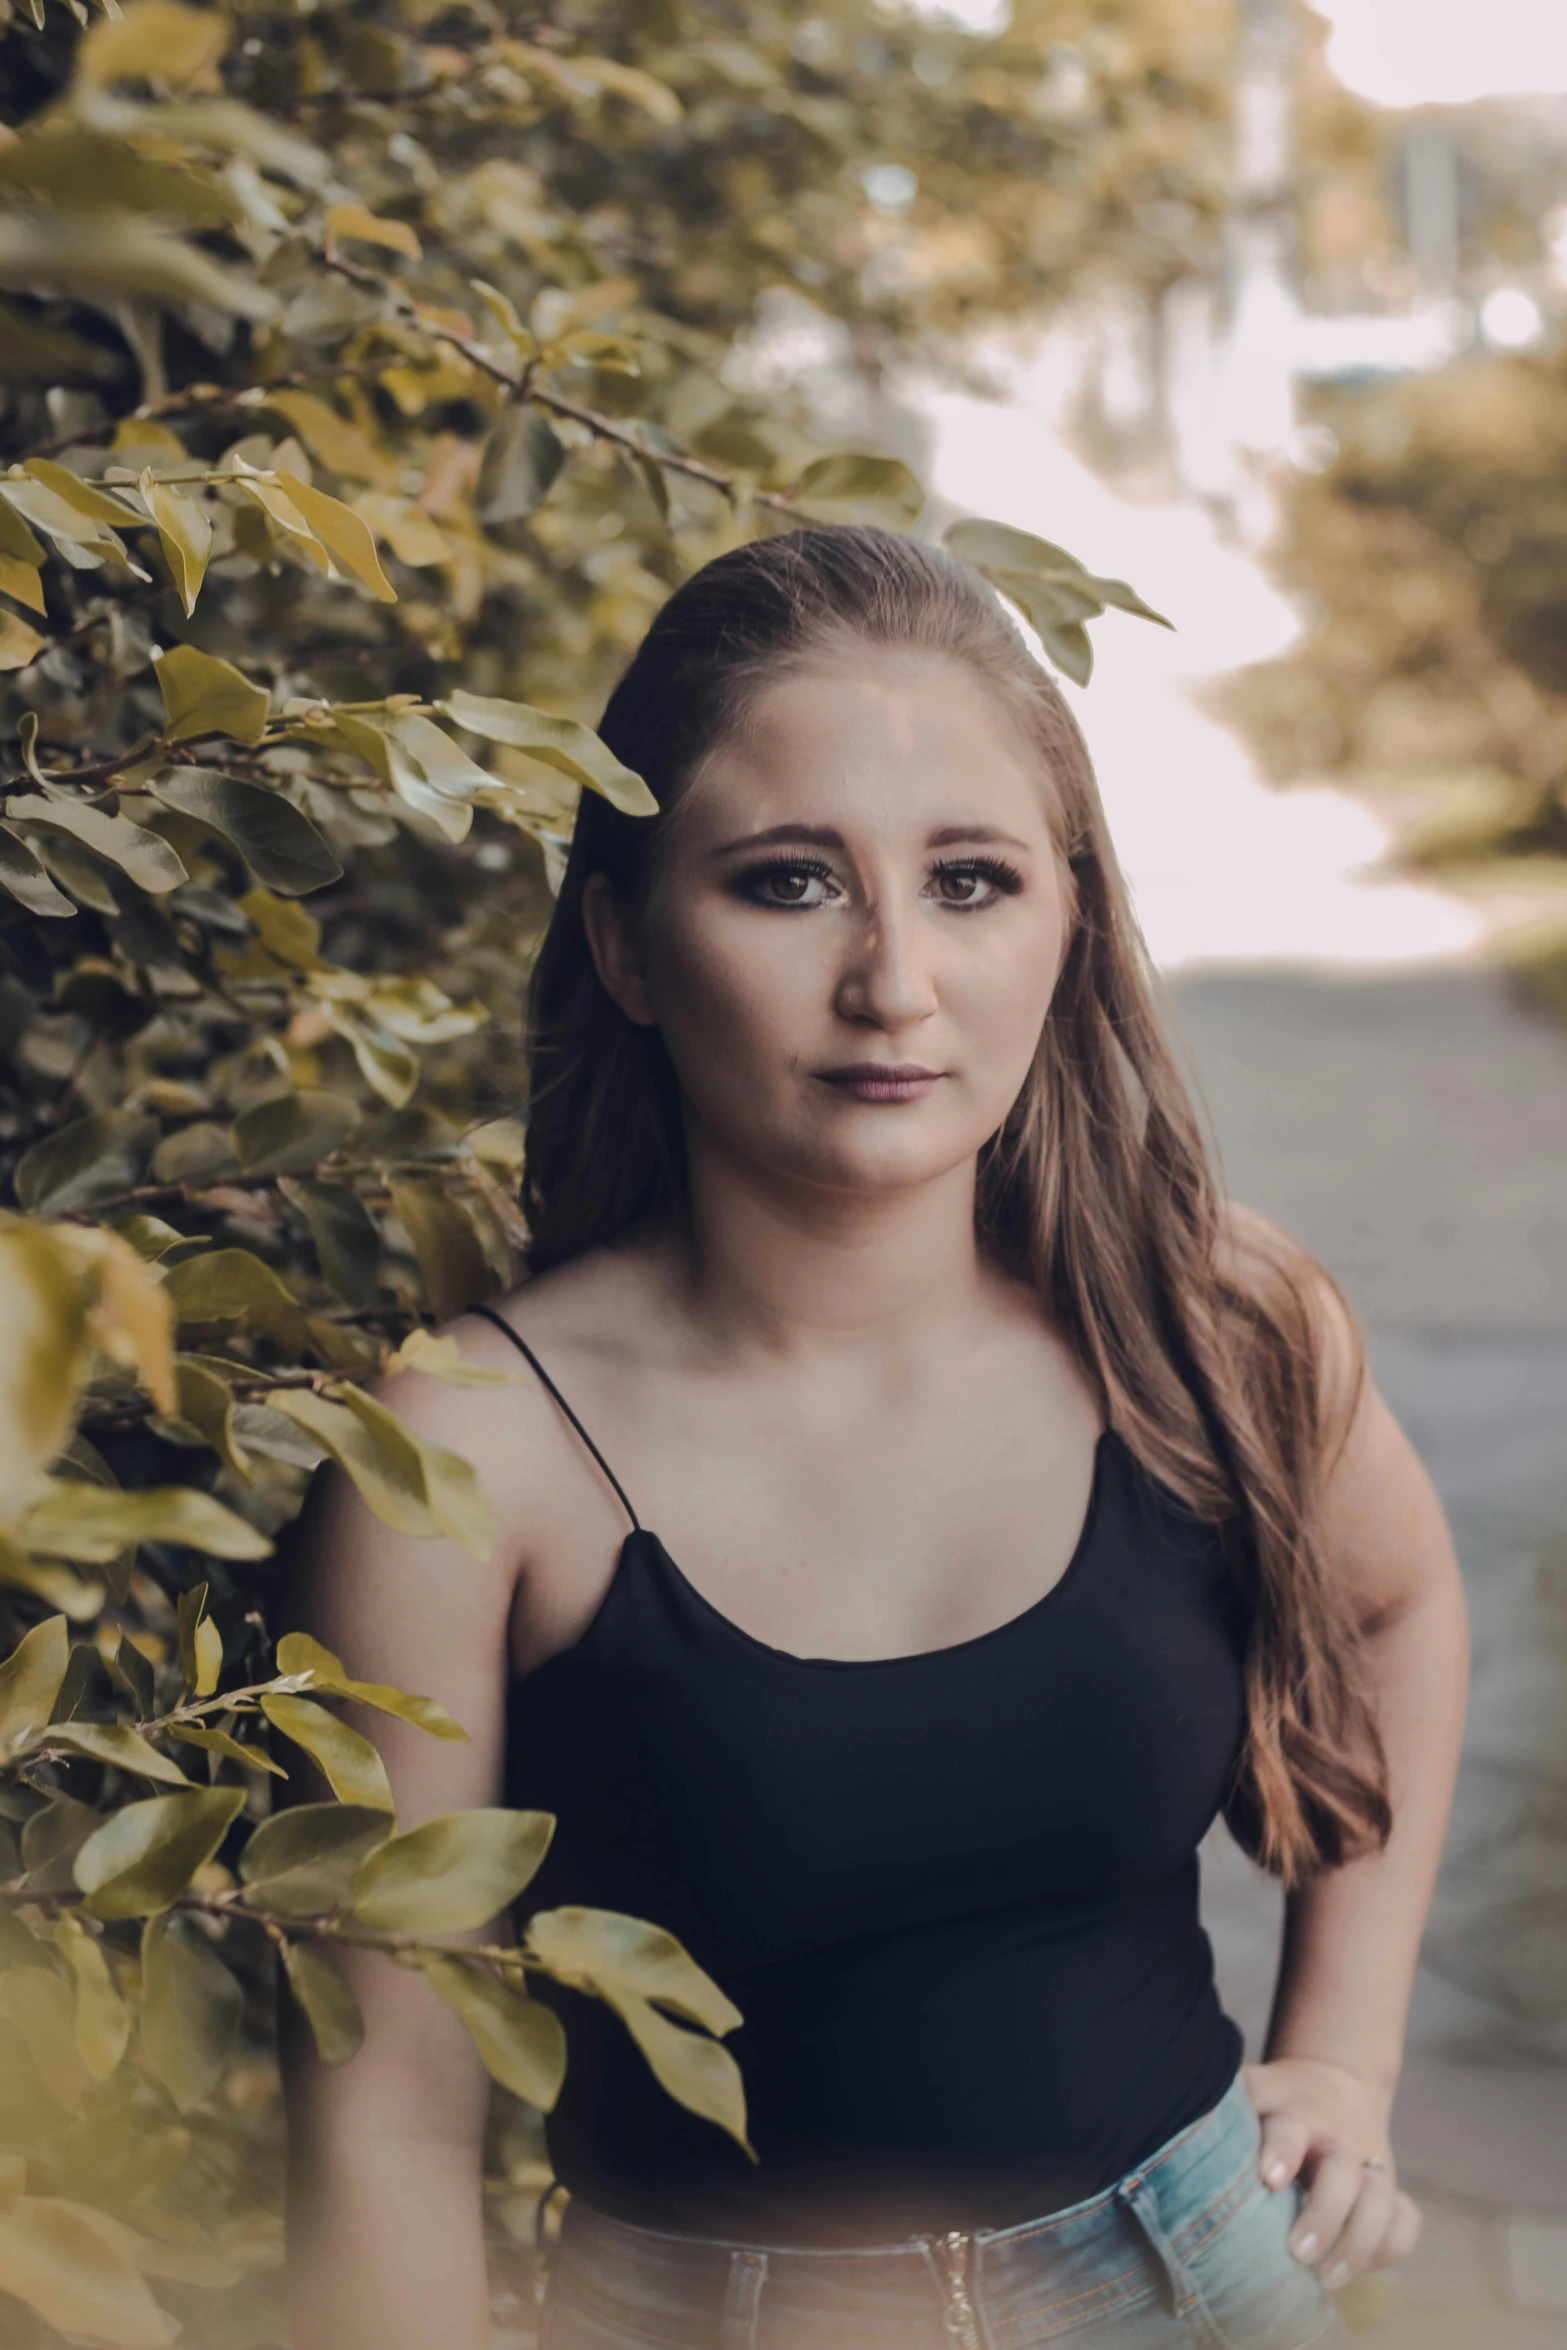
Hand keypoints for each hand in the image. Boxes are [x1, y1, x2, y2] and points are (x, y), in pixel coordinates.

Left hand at [1243, 2057, 1422, 2290]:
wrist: (1333, 2084)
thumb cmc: (1273, 2104)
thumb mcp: (1250, 2094)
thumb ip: (1220, 2111)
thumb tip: (1164, 2125)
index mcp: (1294, 2114)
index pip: (1289, 2129)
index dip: (1280, 2152)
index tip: (1268, 2178)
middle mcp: (1336, 2139)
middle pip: (1343, 2174)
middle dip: (1324, 2216)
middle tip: (1297, 2253)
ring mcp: (1369, 2164)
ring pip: (1380, 2202)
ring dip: (1359, 2243)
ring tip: (1328, 2279)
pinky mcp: (1391, 2189)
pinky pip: (1407, 2220)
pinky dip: (1393, 2245)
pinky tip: (1369, 2267)